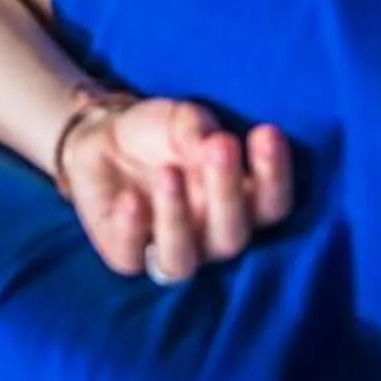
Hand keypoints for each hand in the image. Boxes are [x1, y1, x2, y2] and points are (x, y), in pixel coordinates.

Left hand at [58, 95, 292, 282]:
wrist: (105, 135)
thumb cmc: (161, 132)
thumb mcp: (184, 120)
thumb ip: (200, 133)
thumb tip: (215, 145)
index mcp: (239, 205)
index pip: (271, 205)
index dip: (274, 176)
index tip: (267, 133)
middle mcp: (210, 237)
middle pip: (232, 236)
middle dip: (227, 193)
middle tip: (220, 147)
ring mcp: (169, 250)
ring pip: (181, 260)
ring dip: (177, 219)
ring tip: (169, 172)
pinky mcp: (125, 254)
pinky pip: (131, 257)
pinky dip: (131, 229)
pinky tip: (129, 199)